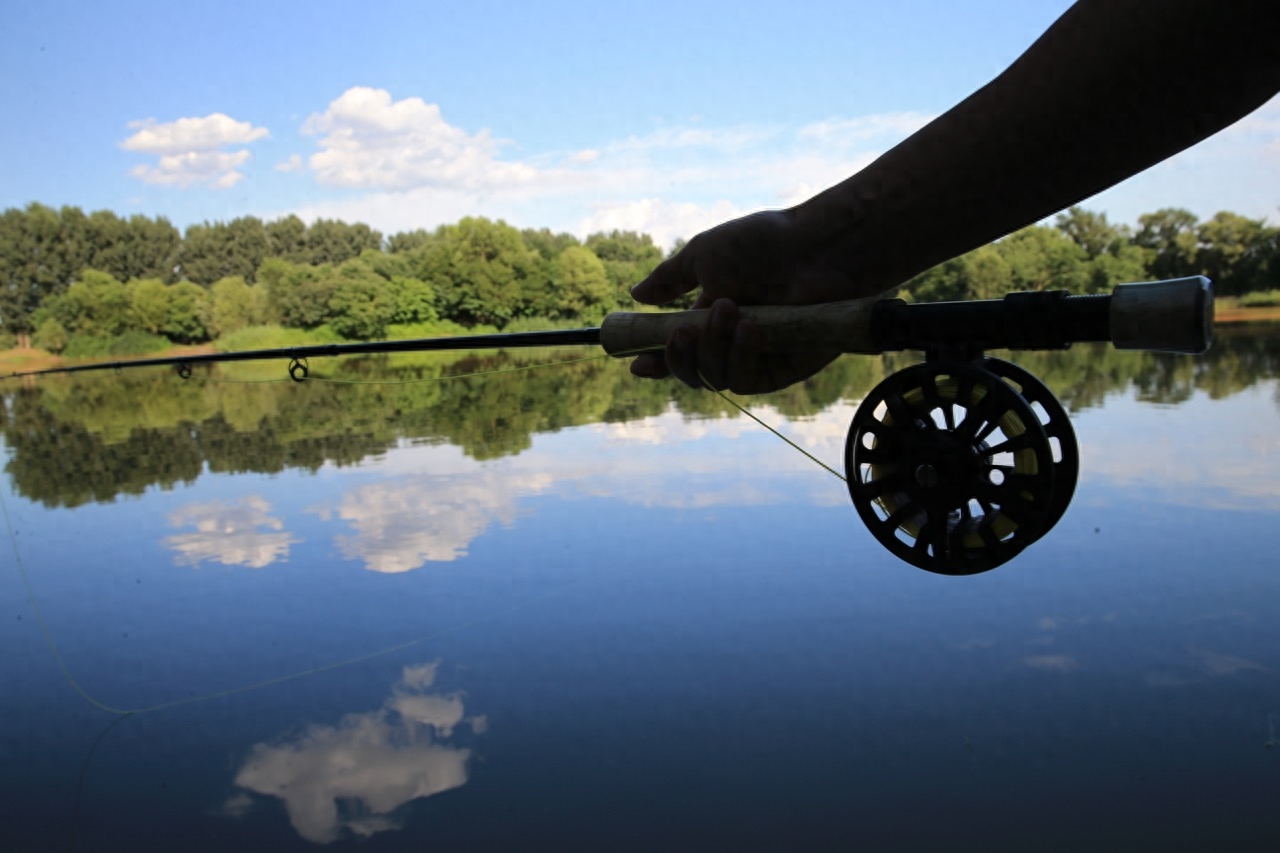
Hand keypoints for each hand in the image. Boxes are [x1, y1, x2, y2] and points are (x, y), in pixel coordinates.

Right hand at [627, 209, 870, 393]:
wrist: (816, 247)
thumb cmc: (765, 245)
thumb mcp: (705, 256)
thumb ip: (670, 279)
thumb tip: (635, 294)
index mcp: (710, 321)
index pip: (680, 352)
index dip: (657, 362)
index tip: (637, 364)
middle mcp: (732, 344)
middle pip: (693, 373)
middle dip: (680, 357)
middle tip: (682, 332)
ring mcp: (758, 358)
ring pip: (716, 379)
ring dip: (712, 349)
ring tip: (727, 308)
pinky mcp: (784, 370)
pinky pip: (748, 380)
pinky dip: (742, 355)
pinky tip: (749, 328)